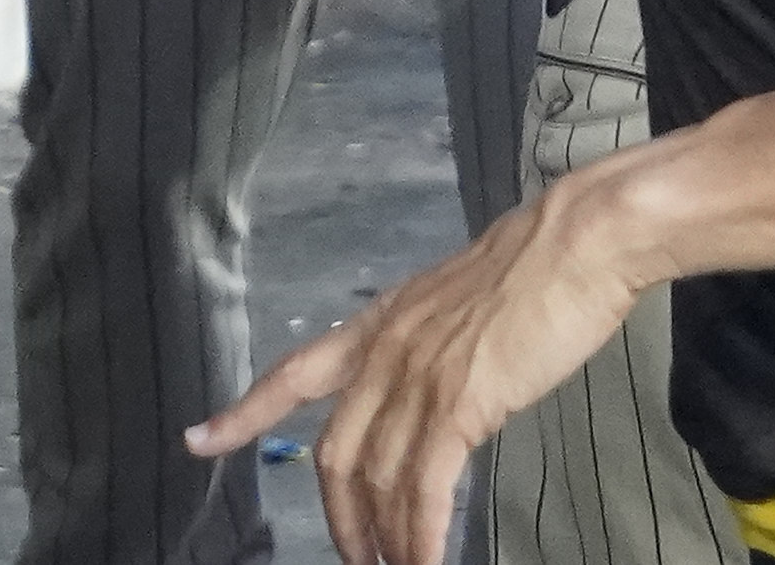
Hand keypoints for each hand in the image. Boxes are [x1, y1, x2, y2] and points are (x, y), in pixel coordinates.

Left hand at [192, 173, 659, 564]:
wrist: (577, 241)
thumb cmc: (534, 271)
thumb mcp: (454, 304)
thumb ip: (429, 347)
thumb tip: (433, 387)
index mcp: (377, 324)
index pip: (291, 374)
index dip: (242, 413)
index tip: (198, 441)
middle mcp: (384, 352)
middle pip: (333, 453)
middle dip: (338, 518)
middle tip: (354, 558)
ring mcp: (418, 377)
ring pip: (375, 479)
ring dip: (383, 539)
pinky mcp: (461, 402)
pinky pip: (425, 487)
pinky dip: (420, 536)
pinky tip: (424, 562)